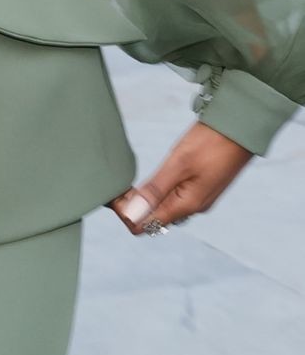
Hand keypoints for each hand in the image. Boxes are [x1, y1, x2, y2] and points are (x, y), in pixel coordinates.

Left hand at [109, 120, 251, 235]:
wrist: (241, 128)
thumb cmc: (211, 142)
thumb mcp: (178, 163)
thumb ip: (155, 190)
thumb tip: (132, 215)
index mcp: (186, 206)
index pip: (145, 226)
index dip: (126, 214)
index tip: (114, 195)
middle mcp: (192, 207)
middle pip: (153, 219)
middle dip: (133, 208)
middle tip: (118, 187)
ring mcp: (198, 198)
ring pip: (163, 209)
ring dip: (145, 201)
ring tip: (129, 183)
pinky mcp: (201, 187)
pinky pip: (173, 199)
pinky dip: (157, 193)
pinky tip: (150, 181)